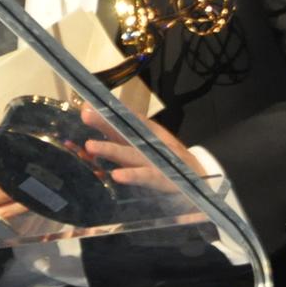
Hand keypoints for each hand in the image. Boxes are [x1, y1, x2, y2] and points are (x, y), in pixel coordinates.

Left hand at [80, 105, 206, 192]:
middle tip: (85, 115)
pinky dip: (132, 176)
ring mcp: (156, 160)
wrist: (200, 179)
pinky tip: (117, 175)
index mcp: (145, 134)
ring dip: (111, 150)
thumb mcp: (149, 145)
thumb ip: (124, 135)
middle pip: (124, 133)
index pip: (125, 120)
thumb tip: (97, 117)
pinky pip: (145, 177)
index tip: (85, 106)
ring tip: (90, 146)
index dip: (106, 113)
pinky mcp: (163, 179)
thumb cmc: (168, 161)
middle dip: (105, 124)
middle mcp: (149, 144)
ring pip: (130, 154)